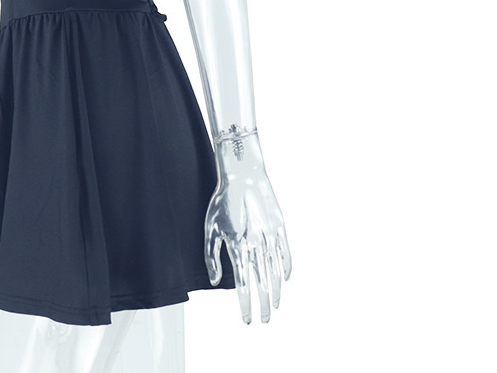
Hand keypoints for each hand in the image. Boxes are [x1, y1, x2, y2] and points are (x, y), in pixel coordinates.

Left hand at [204, 131, 291, 323]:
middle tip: (263, 320)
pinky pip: (285, 253)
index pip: (243, 285)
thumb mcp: (210, 227)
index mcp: (238, 247)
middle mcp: (256, 245)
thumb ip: (212, 256)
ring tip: (274, 306)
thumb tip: (215, 281)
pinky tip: (284, 280)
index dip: (245, 305)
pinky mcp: (280, 227)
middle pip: (261, 283)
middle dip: (262, 305)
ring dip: (274, 292)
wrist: (243, 175)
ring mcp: (271, 236)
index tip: (247, 320)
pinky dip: (286, 268)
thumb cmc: (222, 200)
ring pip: (275, 272)